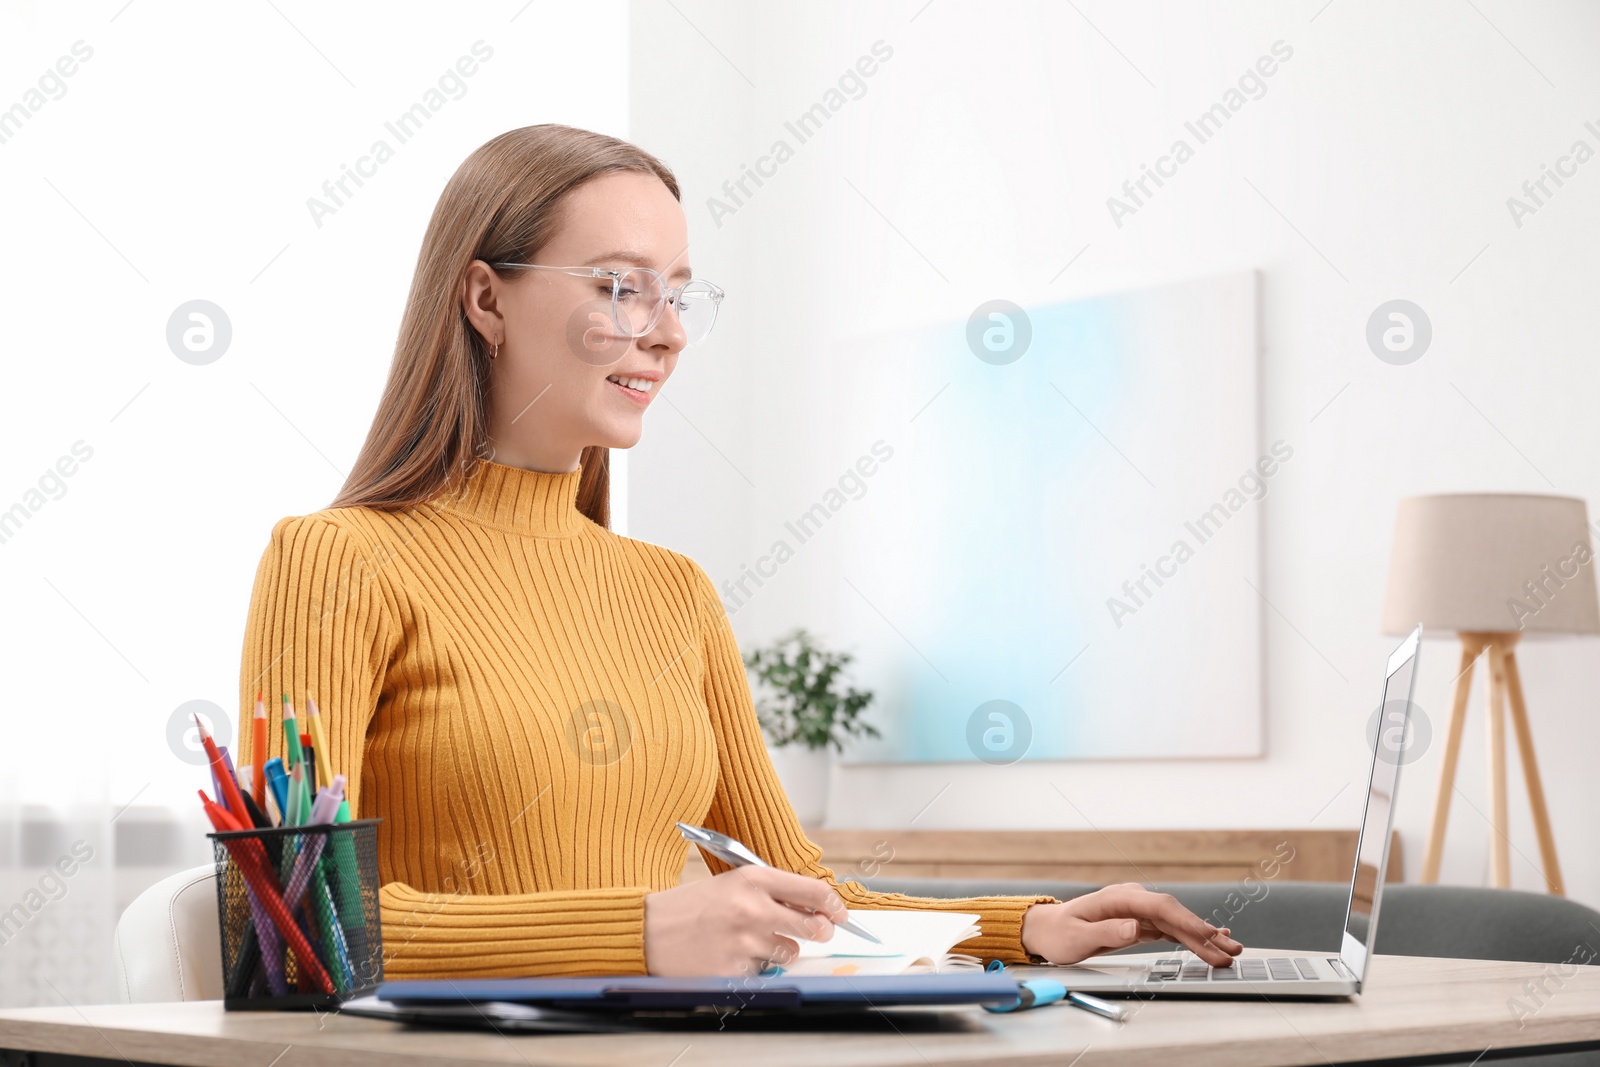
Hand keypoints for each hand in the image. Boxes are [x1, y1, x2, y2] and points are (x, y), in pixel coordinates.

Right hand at [644, 867, 846, 975]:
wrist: (647, 931)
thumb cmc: (689, 906)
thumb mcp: (730, 883)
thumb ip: (771, 890)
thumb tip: (814, 904)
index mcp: (753, 879)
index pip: (814, 892)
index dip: (834, 905)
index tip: (839, 913)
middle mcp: (753, 909)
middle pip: (814, 927)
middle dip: (820, 931)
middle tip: (816, 931)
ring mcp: (744, 942)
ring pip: (790, 953)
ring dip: (780, 950)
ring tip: (751, 941)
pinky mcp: (734, 971)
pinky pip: (762, 972)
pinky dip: (752, 967)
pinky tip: (729, 955)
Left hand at [1020, 883, 1243, 966]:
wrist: (1048, 930)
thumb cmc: (1059, 933)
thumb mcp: (1077, 937)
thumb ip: (1107, 931)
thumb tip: (1134, 926)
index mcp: (1119, 898)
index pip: (1160, 908)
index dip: (1186, 922)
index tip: (1208, 937)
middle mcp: (1132, 900)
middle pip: (1174, 914)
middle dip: (1204, 932)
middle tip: (1231, 950)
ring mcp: (1137, 910)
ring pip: (1176, 922)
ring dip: (1202, 937)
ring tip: (1230, 950)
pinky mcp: (1138, 922)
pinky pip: (1169, 928)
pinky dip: (1190, 936)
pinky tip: (1210, 940)